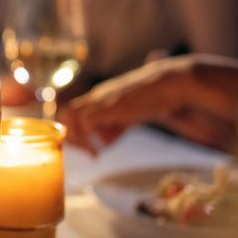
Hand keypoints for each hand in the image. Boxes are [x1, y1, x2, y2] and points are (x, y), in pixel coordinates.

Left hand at [60, 55, 237, 153]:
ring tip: (93, 153)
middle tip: (88, 152)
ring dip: (78, 139)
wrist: (171, 84)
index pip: (73, 112)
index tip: (87, 148)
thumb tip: (102, 143)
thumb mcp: (130, 115)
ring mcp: (101, 99)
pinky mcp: (109, 106)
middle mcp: (96, 96)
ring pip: (70, 117)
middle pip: (66, 114)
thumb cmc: (155, 98)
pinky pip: (86, 123)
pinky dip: (88, 139)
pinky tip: (100, 151)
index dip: (75, 131)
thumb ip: (114, 127)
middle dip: (72, 136)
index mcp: (100, 97)